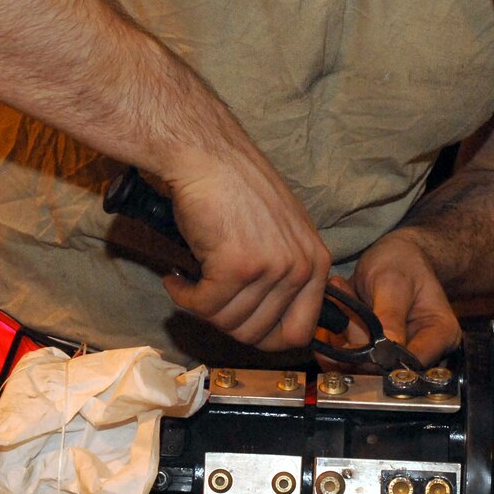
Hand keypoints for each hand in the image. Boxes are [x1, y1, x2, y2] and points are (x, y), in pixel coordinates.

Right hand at [158, 148, 330, 351]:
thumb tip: (268, 322)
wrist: (206, 155)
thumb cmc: (235, 190)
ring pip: (228, 322)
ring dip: (200, 308)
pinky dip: (183, 296)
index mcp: (317, 262)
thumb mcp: (281, 233)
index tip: (239, 326)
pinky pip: (204, 306)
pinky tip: (177, 277)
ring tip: (189, 283)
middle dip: (224, 323)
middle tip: (206, 300)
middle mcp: (301, 267)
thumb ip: (285, 274)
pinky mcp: (238, 265)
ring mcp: (272, 267)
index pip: (299, 332)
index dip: (263, 338)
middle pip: (258, 333)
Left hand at [351, 231, 461, 368]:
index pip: (412, 364)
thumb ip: (389, 316)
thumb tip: (383, 353)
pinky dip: (338, 335)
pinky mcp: (377, 352)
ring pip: (364, 363)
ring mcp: (399, 352)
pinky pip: (350, 356)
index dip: (382, 359)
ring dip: (345, 335)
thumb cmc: (401, 262)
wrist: (393, 254)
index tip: (354, 341)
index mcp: (441, 334)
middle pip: (386, 367)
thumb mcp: (393, 282)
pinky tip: (340, 306)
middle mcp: (424, 350)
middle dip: (358, 342)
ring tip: (346, 298)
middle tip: (346, 307)